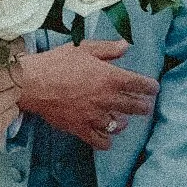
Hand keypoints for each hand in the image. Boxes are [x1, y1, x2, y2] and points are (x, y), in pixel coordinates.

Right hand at [0, 54, 21, 171]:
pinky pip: (14, 112)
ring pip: (16, 92)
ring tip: (0, 91)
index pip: (4, 51)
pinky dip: (9, 108)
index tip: (15, 45)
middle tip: (8, 70)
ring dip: (10, 89)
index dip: (14, 46)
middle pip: (16, 72)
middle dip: (14, 69)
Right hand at [17, 41, 157, 150]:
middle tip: (145, 106)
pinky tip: (106, 137)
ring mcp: (95, 116)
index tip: (153, 88)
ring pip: (119, 125)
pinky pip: (101, 141)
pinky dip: (106, 141)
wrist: (33, 83)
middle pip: (136, 107)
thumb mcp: (84, 48)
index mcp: (110, 78)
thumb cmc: (57, 63)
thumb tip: (126, 45)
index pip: (141, 85)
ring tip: (122, 120)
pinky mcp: (81, 129)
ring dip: (124, 122)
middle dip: (144, 106)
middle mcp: (107, 99)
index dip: (151, 87)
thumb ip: (108, 49)